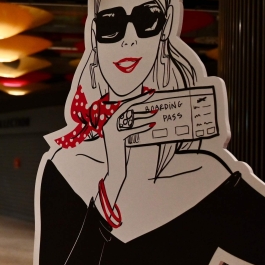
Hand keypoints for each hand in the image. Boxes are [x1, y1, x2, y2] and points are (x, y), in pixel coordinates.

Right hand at [99, 90, 154, 207]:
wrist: (115, 171)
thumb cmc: (121, 155)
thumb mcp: (124, 138)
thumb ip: (128, 127)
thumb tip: (140, 117)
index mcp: (110, 123)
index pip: (123, 106)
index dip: (135, 99)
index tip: (147, 93)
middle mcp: (109, 125)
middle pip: (126, 107)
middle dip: (140, 100)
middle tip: (152, 94)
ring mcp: (111, 132)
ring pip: (130, 118)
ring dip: (144, 115)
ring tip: (155, 112)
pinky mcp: (116, 139)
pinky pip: (131, 130)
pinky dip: (142, 127)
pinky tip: (152, 125)